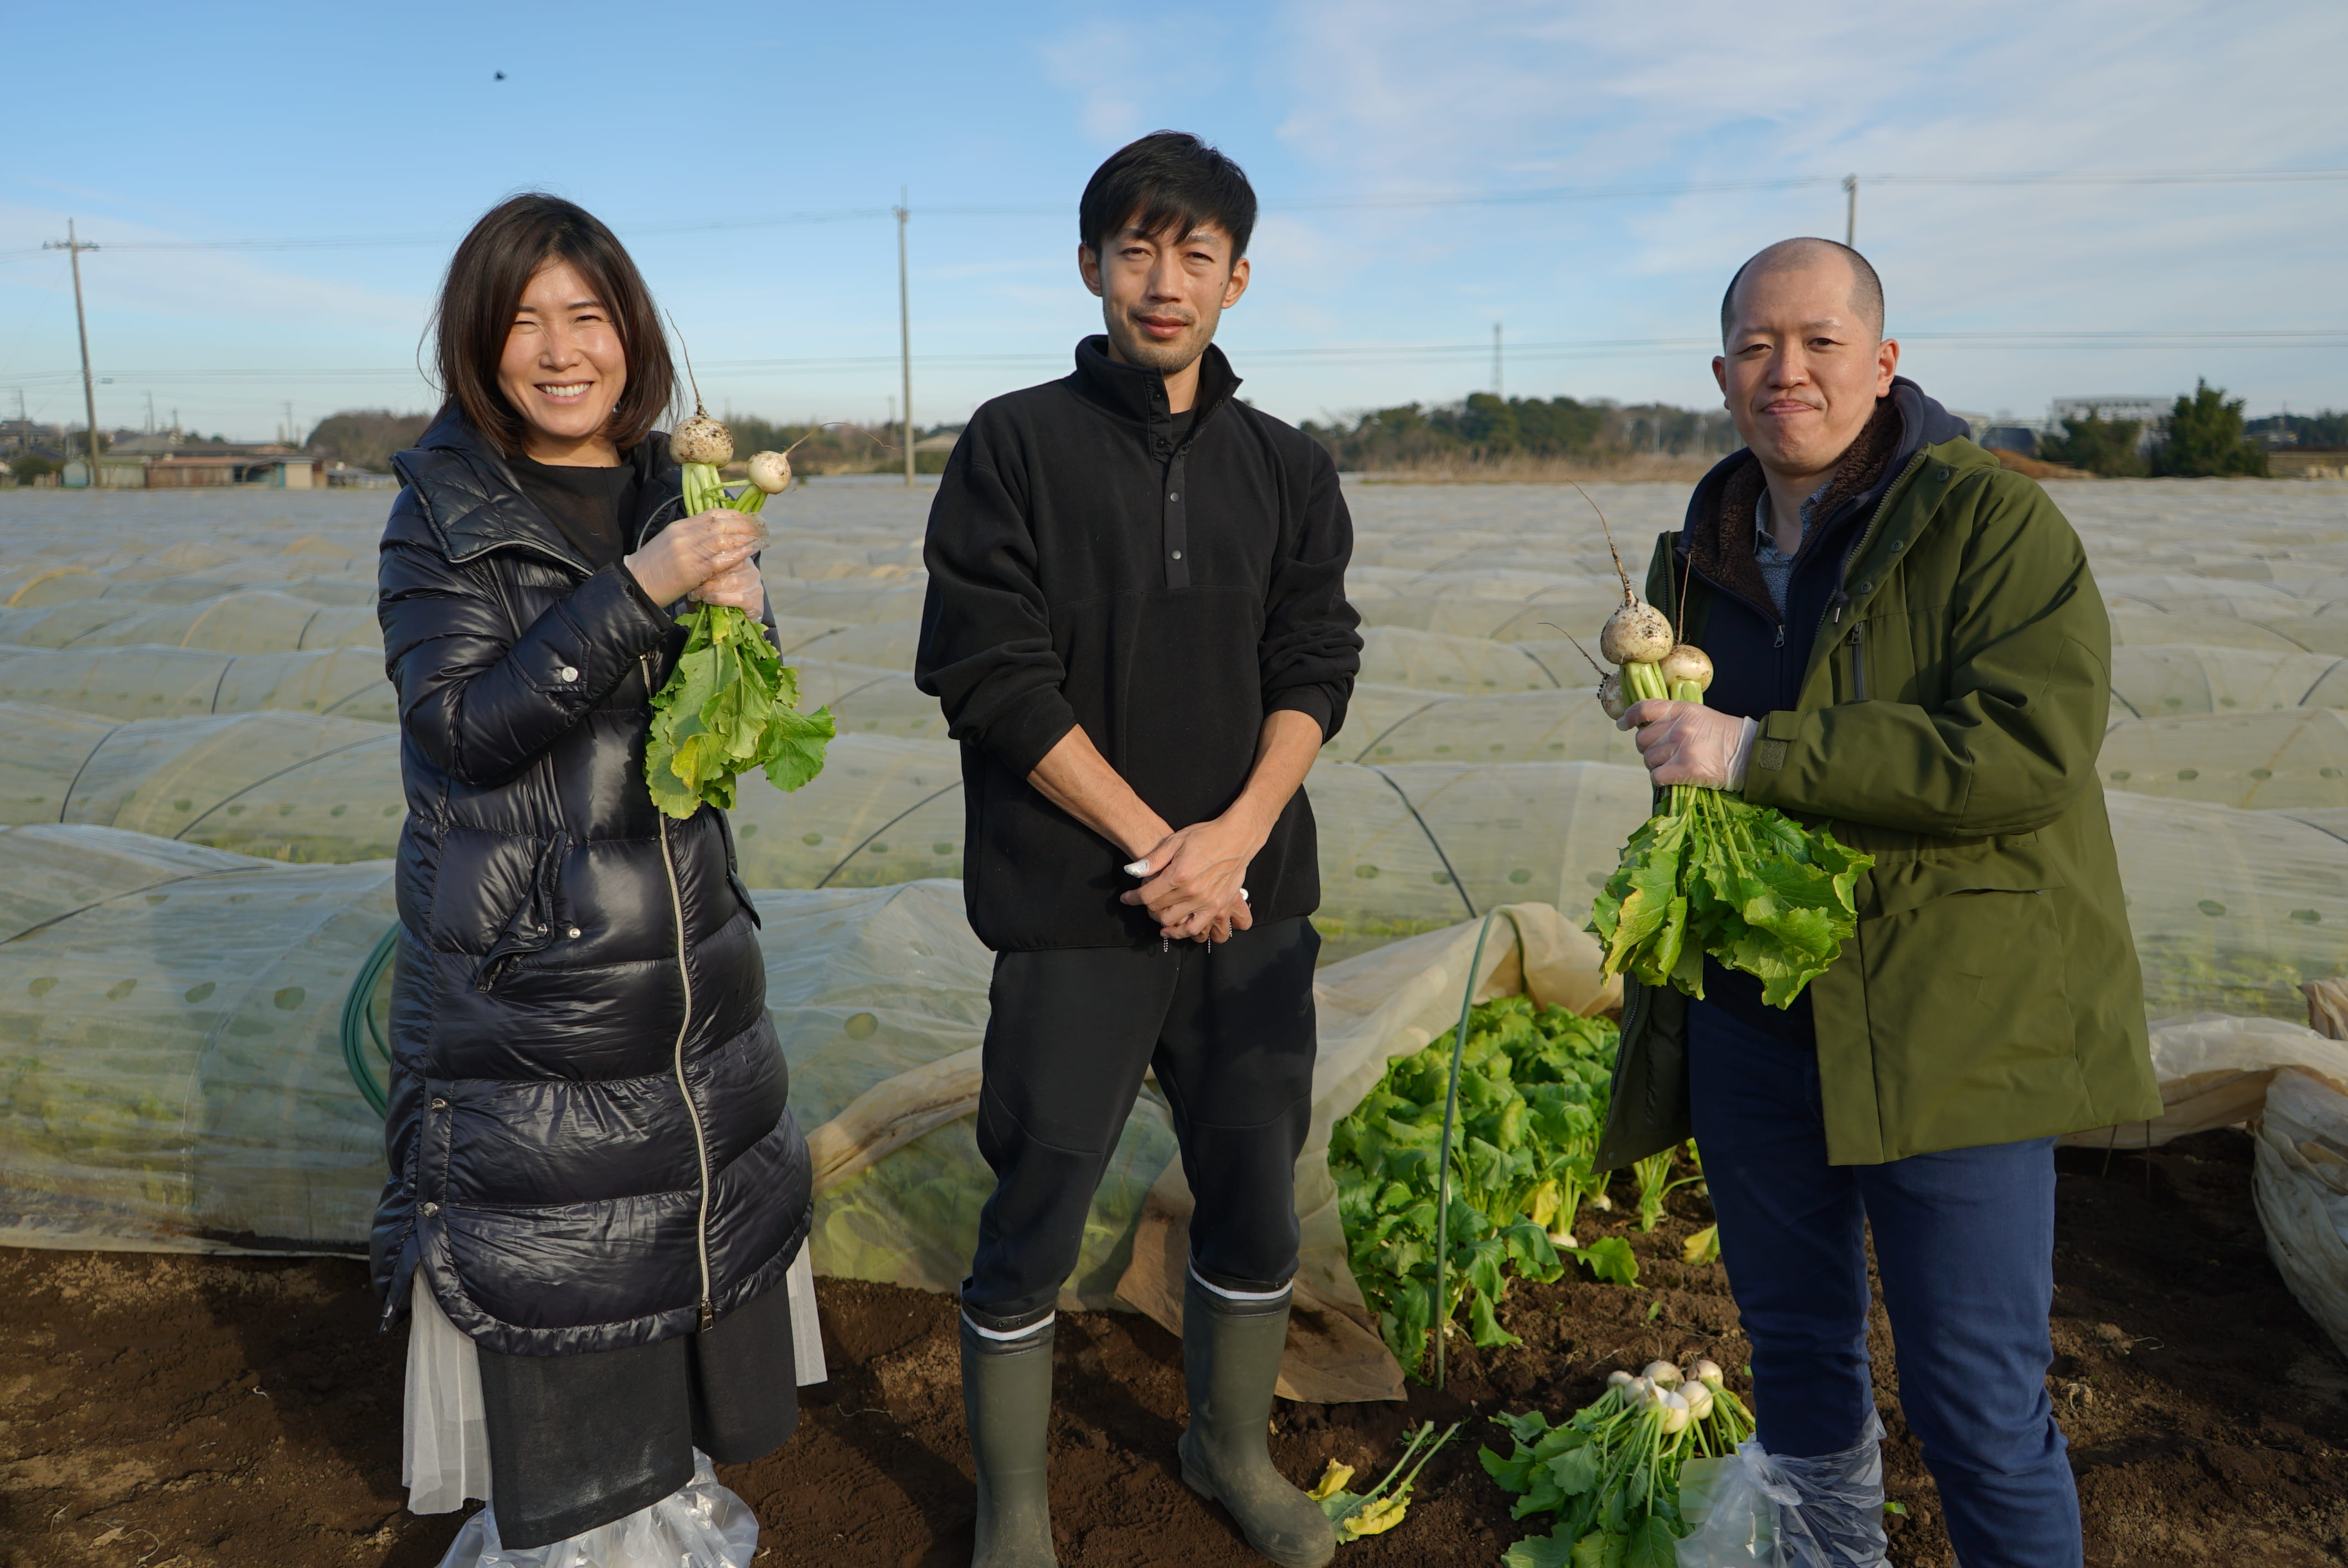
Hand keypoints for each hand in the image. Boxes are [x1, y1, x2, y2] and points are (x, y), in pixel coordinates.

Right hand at [625, 508, 765, 604]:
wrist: (636, 584)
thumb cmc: (654, 567)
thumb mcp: (669, 543)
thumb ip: (690, 536)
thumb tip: (714, 533)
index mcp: (679, 527)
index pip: (711, 514)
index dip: (733, 514)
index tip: (747, 517)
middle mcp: (685, 536)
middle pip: (720, 525)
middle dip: (743, 525)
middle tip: (760, 527)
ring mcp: (688, 552)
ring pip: (723, 540)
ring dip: (745, 538)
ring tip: (760, 538)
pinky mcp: (692, 570)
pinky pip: (720, 560)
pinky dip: (737, 554)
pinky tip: (750, 552)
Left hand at [688, 557, 765, 617]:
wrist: (735, 621)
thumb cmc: (718, 597)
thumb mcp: (710, 579)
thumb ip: (706, 569)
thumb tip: (690, 563)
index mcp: (741, 559)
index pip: (726, 553)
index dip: (708, 561)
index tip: (693, 568)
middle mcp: (751, 570)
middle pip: (729, 567)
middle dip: (707, 577)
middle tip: (691, 587)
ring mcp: (755, 586)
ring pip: (733, 582)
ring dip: (711, 589)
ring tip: (696, 595)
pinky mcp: (756, 603)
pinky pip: (739, 597)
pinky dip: (721, 599)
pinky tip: (709, 600)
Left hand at [1121, 815, 1263, 940]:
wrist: (1237, 839)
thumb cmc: (1206, 836)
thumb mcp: (1176, 840)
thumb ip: (1153, 859)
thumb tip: (1132, 872)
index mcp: (1178, 874)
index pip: (1146, 895)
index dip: (1132, 898)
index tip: (1126, 898)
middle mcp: (1190, 891)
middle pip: (1156, 909)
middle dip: (1145, 906)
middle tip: (1144, 899)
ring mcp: (1204, 902)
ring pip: (1171, 921)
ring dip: (1158, 918)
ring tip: (1156, 911)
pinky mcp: (1216, 907)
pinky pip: (1193, 928)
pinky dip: (1179, 932)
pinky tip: (1170, 929)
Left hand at [1619, 699, 1758, 788]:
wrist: (1748, 753)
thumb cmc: (1723, 735)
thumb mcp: (1699, 715)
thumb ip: (1673, 718)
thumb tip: (1644, 727)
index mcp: (1682, 710)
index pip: (1645, 708)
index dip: (1629, 715)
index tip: (1623, 724)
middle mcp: (1679, 727)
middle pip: (1642, 739)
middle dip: (1648, 748)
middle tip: (1664, 753)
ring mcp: (1682, 748)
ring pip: (1649, 759)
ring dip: (1656, 764)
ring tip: (1674, 764)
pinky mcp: (1686, 769)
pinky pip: (1657, 776)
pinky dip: (1660, 778)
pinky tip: (1672, 776)